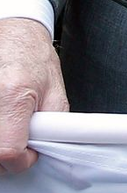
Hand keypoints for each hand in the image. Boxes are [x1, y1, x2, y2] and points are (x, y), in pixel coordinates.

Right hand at [0, 17, 67, 173]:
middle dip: (8, 152)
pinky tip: (3, 116)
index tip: (30, 151)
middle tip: (20, 132)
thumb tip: (45, 151)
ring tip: (10, 119)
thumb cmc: (33, 57)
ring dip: (1, 140)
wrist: (14, 34)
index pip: (9, 151)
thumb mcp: (55, 90)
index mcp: (14, 95)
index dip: (23, 158)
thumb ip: (53, 124)